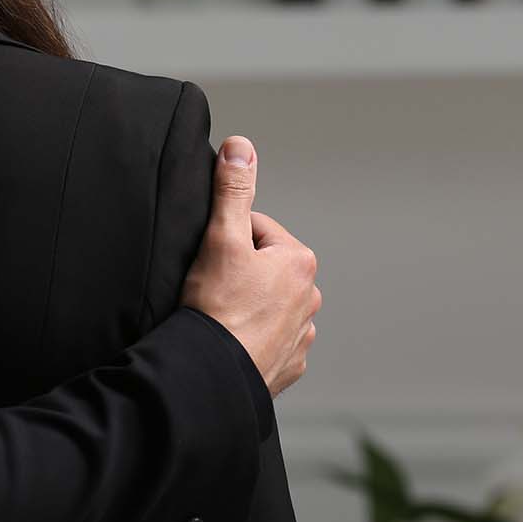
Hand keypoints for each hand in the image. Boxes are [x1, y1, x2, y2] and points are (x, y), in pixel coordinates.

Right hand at [182, 136, 320, 396]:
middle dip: (238, 274)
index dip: (226, 242)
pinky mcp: (288, 365)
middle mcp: (311, 297)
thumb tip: (241, 146)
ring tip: (220, 318)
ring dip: (245, 307)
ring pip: (266, 305)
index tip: (211, 262)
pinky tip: (229, 341)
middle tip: (212, 290)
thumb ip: (232, 190)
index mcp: (300, 261)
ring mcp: (302, 335)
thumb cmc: (216, 309)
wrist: (211, 374)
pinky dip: (250, 339)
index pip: (255, 231)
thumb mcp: (220, 238)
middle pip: (262, 269)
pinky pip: (267, 341)